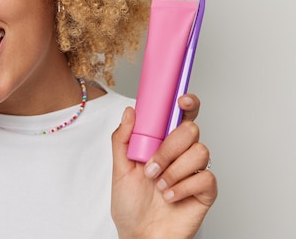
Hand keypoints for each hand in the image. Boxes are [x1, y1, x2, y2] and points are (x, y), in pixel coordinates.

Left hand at [111, 94, 217, 238]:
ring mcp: (195, 171)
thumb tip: (130, 111)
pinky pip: (205, 177)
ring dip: (173, 170)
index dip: (187, 103)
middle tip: (151, 166)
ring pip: (200, 151)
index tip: (181, 100)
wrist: (140, 235)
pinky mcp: (206, 191)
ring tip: (159, 186)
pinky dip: (183, 187)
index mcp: (162, 143)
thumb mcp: (119, 169)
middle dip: (169, 148)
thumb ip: (123, 138)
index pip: (179, 116)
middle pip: (190, 129)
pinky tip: (170, 196)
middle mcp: (181, 154)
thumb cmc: (130, 204)